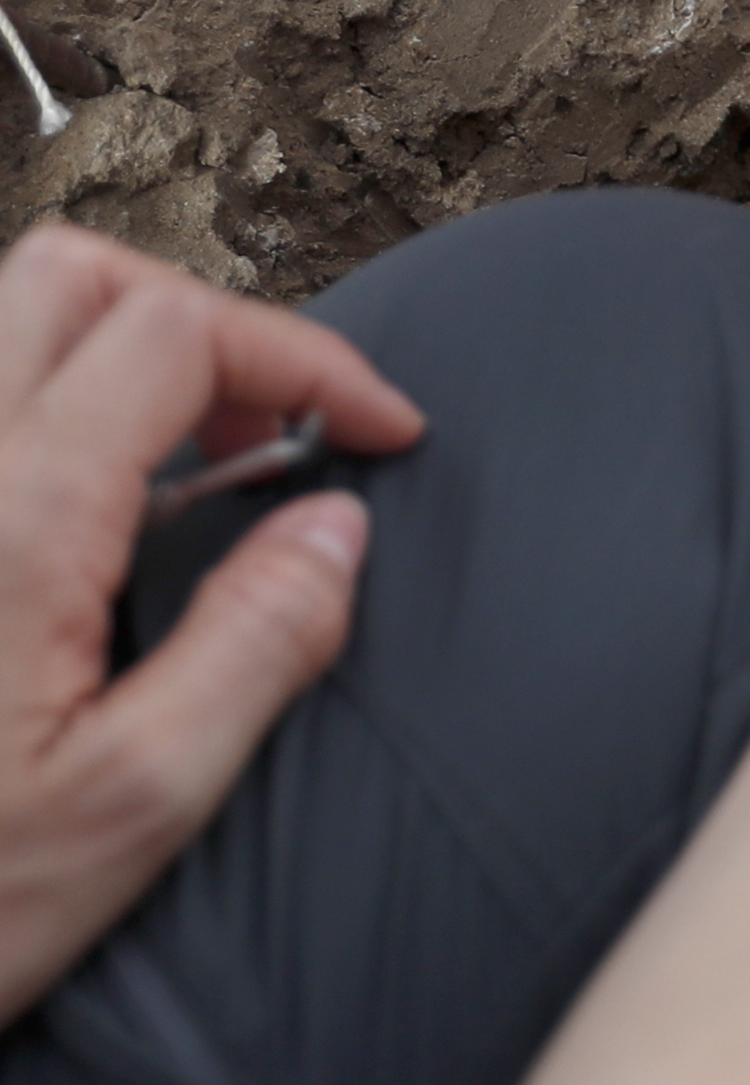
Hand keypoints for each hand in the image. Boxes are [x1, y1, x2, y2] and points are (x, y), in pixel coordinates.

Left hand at [0, 224, 423, 1022]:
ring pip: (2, 326)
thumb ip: (255, 643)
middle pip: (74, 279)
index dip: (306, 361)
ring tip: (185, 464)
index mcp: (16, 524)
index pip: (181, 335)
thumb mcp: (133, 804)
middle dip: (202, 320)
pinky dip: (43, 419)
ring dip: (114, 355)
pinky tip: (78, 520)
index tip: (377, 431)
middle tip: (275, 426)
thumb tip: (331, 528)